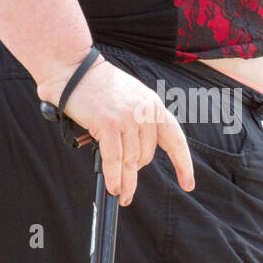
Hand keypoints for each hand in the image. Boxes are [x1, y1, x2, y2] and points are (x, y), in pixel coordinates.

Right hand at [37, 57, 194, 205]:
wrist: (74, 68)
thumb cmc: (98, 85)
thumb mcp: (131, 98)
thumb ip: (140, 120)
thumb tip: (138, 155)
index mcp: (153, 105)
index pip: (175, 139)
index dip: (183, 164)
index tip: (188, 183)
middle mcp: (144, 112)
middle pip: (147, 154)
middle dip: (136, 170)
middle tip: (126, 181)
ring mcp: (127, 118)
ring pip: (131, 160)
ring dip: (125, 181)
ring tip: (121, 194)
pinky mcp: (108, 125)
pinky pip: (114, 159)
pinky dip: (114, 177)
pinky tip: (113, 188)